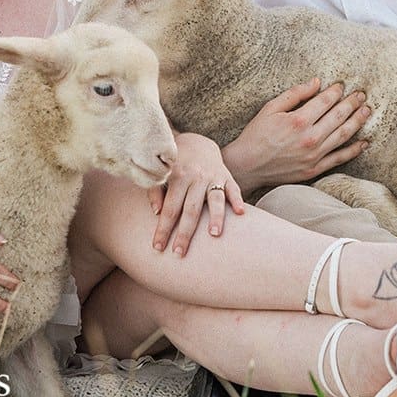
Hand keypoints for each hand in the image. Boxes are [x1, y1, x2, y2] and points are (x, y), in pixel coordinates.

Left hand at [148, 131, 245, 255]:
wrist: (196, 143)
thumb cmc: (175, 165)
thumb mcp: (161, 173)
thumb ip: (155, 191)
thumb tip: (156, 212)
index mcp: (177, 176)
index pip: (169, 208)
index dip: (163, 229)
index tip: (158, 247)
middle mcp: (196, 177)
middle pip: (191, 209)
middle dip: (185, 233)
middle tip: (179, 253)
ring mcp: (213, 176)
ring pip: (215, 199)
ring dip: (215, 217)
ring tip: (213, 235)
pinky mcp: (227, 176)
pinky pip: (234, 189)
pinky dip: (238, 200)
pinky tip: (241, 213)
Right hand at [221, 78, 370, 192]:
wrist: (247, 166)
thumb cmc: (256, 134)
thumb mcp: (270, 108)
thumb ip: (295, 94)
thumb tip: (317, 82)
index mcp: (298, 120)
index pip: (325, 101)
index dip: (336, 91)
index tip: (342, 85)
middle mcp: (309, 138)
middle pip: (338, 116)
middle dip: (352, 103)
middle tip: (361, 95)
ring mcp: (314, 155)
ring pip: (343, 135)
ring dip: (357, 121)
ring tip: (367, 111)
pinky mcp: (314, 169)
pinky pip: (340, 158)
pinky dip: (354, 150)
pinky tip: (364, 142)